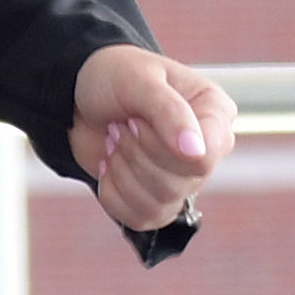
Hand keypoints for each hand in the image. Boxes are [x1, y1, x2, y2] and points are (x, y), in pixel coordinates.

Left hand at [75, 44, 230, 234]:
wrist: (78, 96)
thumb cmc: (114, 76)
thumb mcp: (139, 80)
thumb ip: (169, 112)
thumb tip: (196, 152)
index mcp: (215, 113)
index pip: (204, 159)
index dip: (163, 148)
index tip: (135, 121)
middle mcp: (207, 150)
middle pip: (178, 184)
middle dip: (135, 154)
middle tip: (120, 125)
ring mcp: (184, 179)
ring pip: (159, 204)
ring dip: (123, 171)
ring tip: (115, 140)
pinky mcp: (157, 200)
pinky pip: (140, 218)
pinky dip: (113, 192)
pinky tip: (109, 164)